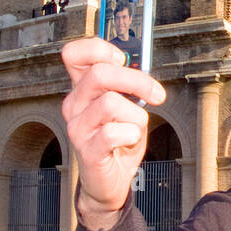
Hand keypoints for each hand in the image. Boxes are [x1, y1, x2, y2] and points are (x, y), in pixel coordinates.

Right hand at [61, 37, 165, 230]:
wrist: (110, 182)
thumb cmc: (120, 140)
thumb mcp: (127, 107)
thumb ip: (129, 86)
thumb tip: (142, 65)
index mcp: (82, 88)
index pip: (74, 53)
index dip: (99, 49)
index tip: (123, 59)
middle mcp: (73, 104)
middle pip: (99, 73)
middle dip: (136, 80)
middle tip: (157, 95)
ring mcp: (77, 127)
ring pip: (110, 102)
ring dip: (136, 115)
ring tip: (135, 128)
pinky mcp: (86, 150)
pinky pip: (113, 132)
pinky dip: (131, 134)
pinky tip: (129, 141)